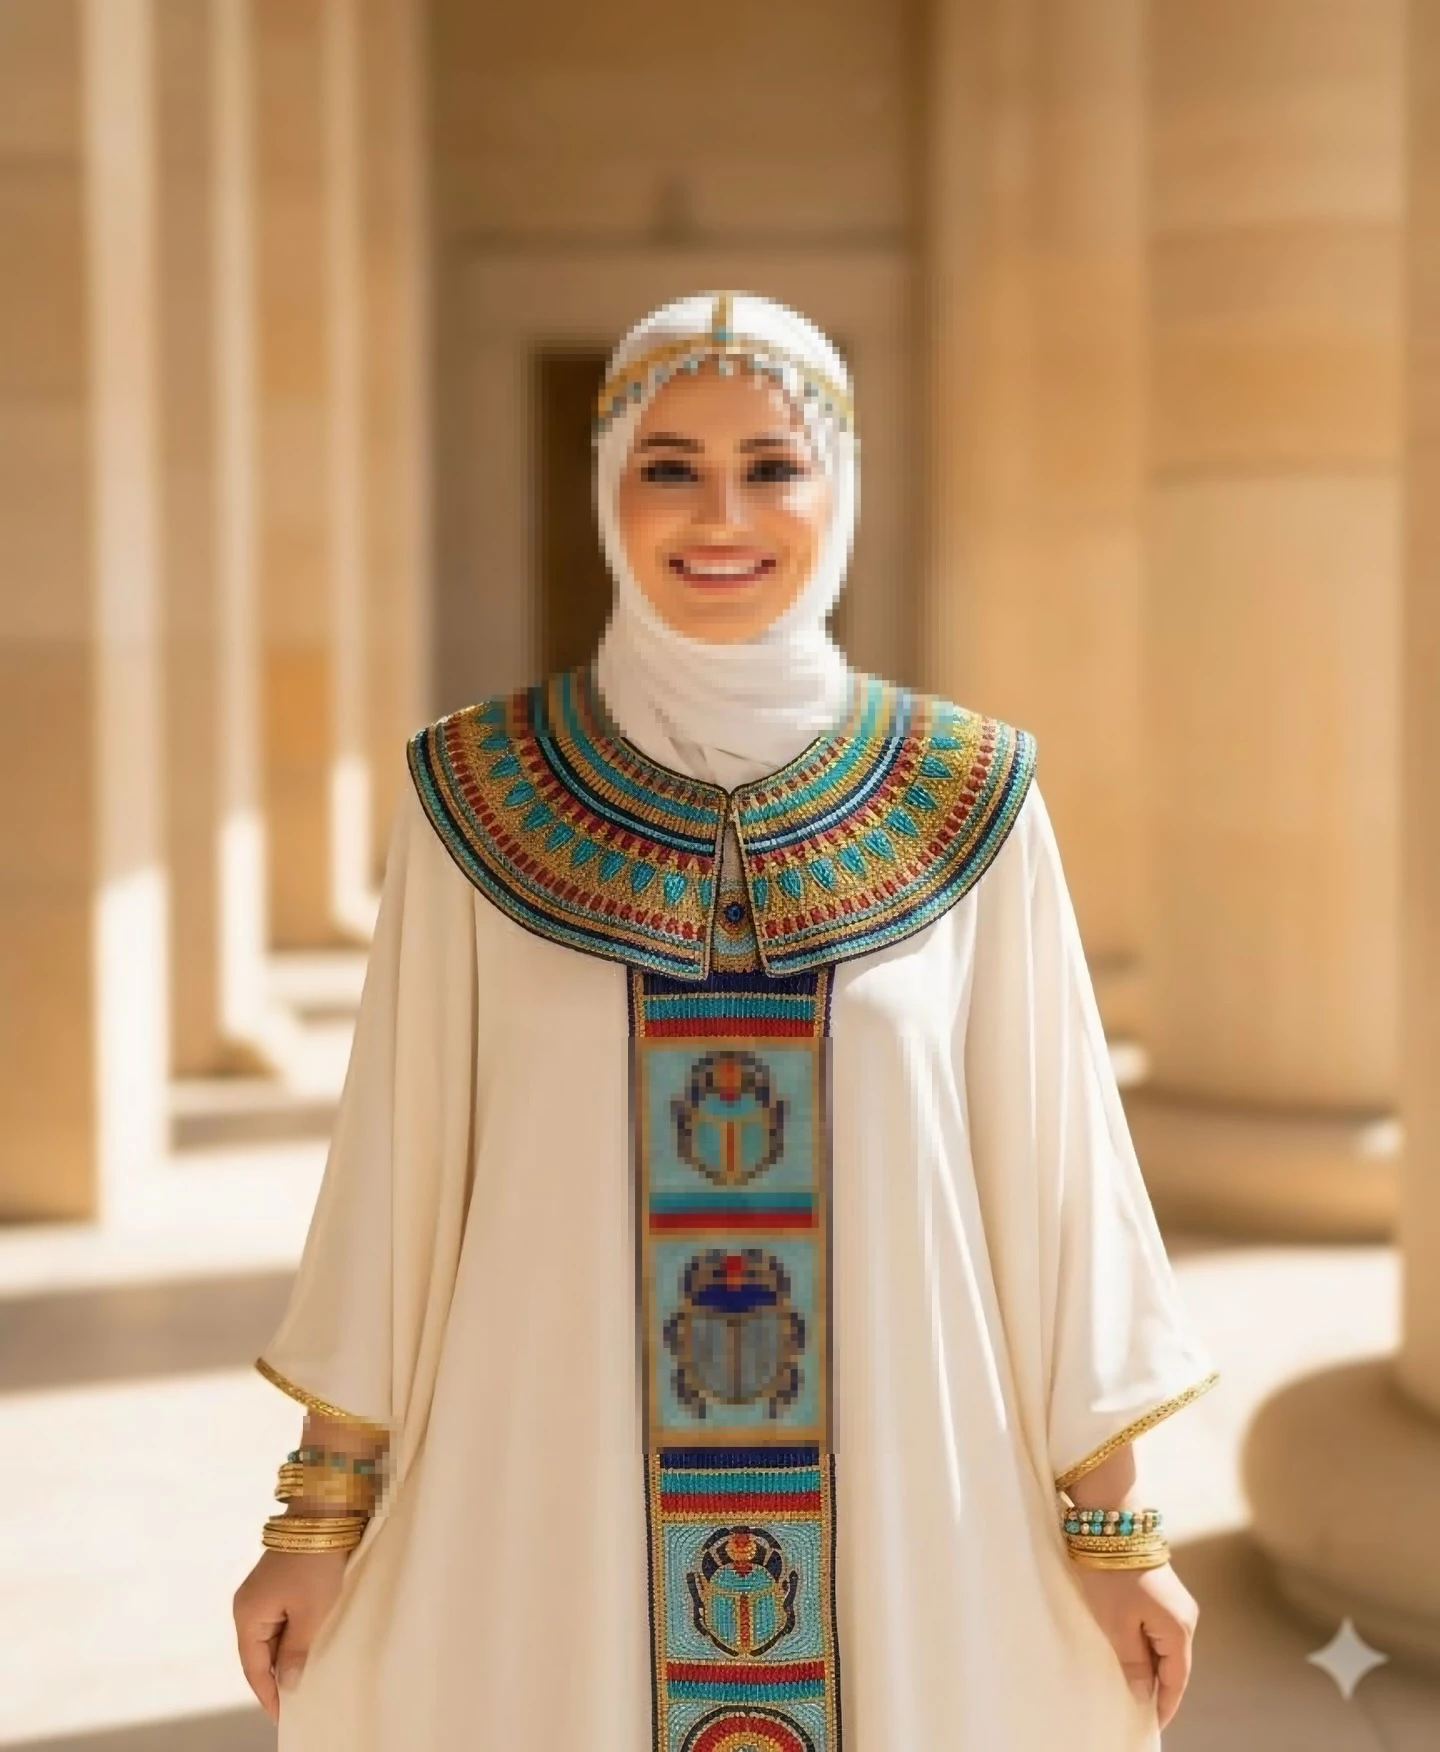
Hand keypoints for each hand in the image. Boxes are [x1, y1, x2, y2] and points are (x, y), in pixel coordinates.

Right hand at [232, 1548, 348, 1722]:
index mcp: (248, 1615)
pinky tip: (307, 1649)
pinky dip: (291, 1638)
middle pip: (260, 1654)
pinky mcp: (276, 1585)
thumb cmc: (315, 1563)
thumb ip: (296, 1652)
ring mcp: (261, 1594)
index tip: (283, 1717)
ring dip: (286, 1657)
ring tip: (304, 1681)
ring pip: (271, 1638)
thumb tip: (287, 1685)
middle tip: (297, 1703)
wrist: (321, 1513)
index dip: (268, 1695)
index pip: (254, 1668)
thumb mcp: (310, 1613)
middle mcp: (247, 1606)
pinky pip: (279, 1621)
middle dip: (277, 1678)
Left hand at [1071, 1559, 1197, 1731]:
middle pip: (1174, 1664)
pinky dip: (1148, 1646)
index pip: (1176, 1680)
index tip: (1151, 1726)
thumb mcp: (1117, 1625)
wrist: (1110, 1519)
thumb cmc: (1111, 1573)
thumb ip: (1134, 1663)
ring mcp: (1176, 1602)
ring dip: (1152, 1666)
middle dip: (1159, 1688)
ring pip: (1166, 1646)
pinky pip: (1160, 1629)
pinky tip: (1132, 1653)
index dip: (1164, 1706)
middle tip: (1139, 1710)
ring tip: (1133, 1686)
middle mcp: (1186, 1616)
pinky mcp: (1164, 1590)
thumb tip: (1145, 1694)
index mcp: (1179, 1629)